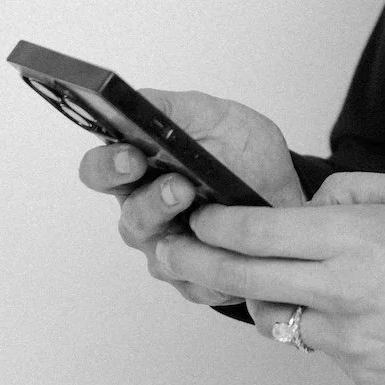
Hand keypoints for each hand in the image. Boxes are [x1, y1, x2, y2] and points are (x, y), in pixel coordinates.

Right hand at [80, 91, 307, 332]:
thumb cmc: (243, 154)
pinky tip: (231, 252)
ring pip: (160, 254)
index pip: (100, 170)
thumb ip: (171, 109)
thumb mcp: (214, 117)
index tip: (130, 156)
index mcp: (138, 169)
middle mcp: (144, 211)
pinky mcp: (193, 279)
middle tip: (178, 187)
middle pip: (129, 217)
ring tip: (206, 218)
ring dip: (184, 237)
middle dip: (152, 203)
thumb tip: (133, 102)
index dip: (108, 165)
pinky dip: (215, 265)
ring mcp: (166, 248)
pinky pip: (195, 282)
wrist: (284, 191)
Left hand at [157, 172, 384, 384]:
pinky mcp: (353, 371)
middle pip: (242, 275)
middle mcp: (339, 288)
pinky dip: (318, 326)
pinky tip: (349, 314)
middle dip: (196, 260)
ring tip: (270, 281)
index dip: (215, 222)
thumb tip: (308, 204)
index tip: (199, 215)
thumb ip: (353, 190)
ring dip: (265, 297)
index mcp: (353, 237)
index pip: (256, 229)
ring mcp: (343, 337)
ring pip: (275, 316)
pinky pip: (316, 344)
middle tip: (170, 251)